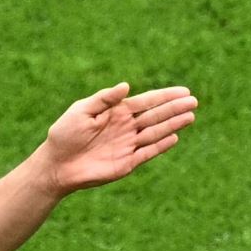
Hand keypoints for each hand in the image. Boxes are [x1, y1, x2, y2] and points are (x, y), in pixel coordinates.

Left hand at [40, 83, 196, 192]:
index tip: (183, 91)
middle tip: (194, 101)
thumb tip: (126, 86)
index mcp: (116, 112)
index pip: (146, 102)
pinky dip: (160, 145)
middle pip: (155, 116)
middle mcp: (126, 128)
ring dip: (172, 124)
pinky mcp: (126, 163)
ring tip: (190, 116)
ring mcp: (127, 145)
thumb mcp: (81, 111)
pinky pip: (147, 152)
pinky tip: (174, 137)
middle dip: (174, 109)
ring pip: (155, 133)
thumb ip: (104, 99)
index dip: (165, 96)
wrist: (56, 164)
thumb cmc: (64, 134)